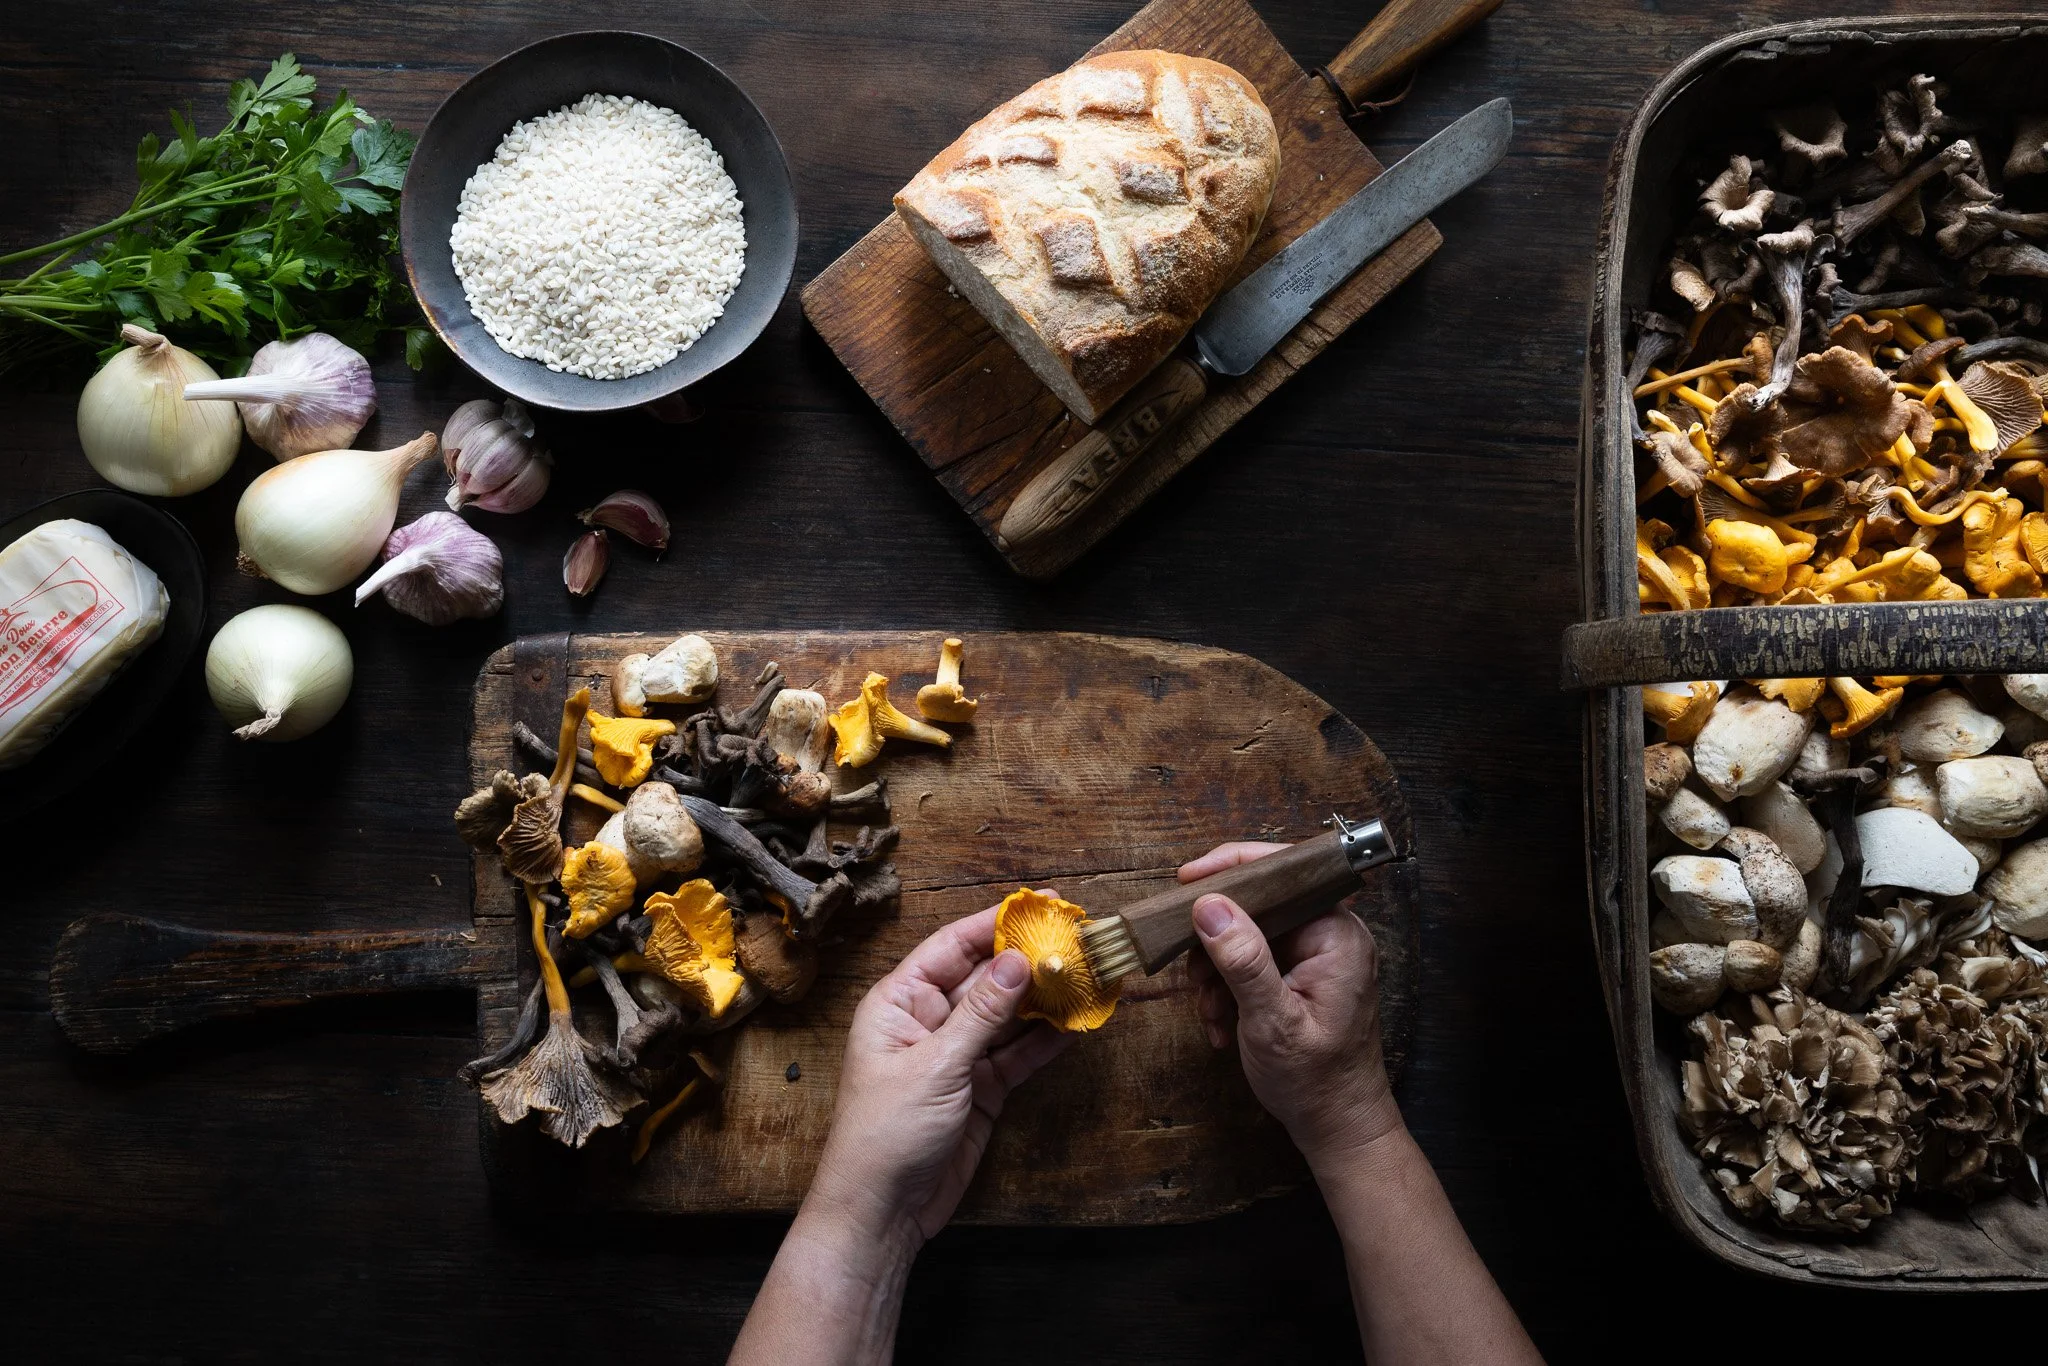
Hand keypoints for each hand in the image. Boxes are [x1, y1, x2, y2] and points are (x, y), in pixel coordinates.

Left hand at [805, 905, 1070, 1251]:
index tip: (1040, 903)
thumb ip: (981, 1013)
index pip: (952, 946)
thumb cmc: (885, 1134)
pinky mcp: (979, 1089)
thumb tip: (1018, 960)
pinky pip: (1016, 1055)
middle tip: (1076, 938)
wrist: (882, 1212)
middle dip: (1028, 959)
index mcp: (899, 1002)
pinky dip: (1044, 1041)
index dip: (995, 923)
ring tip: (1087, 975)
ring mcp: (956, 1056)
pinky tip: (1074, 1024)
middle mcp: (928, 1021)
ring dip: (1043, 999)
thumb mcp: (935, 1066)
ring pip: (1006, 1016)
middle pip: (985, 977)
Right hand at [1183, 843, 1402, 1167]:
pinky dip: (1226, 988)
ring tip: (1211, 1012)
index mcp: (1335, 934)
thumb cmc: (1317, 1082)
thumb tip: (1208, 906)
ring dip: (1215, 971)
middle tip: (1193, 975)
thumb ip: (1243, 961)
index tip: (1185, 881)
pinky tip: (1220, 1024)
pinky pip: (1248, 961)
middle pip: (1256, 902)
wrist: (1338, 1129)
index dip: (1231, 868)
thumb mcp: (1272, 1022)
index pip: (1281, 873)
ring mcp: (1313, 955)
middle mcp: (1328, 935)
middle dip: (1214, 940)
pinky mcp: (1297, 975)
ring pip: (1244, 933)